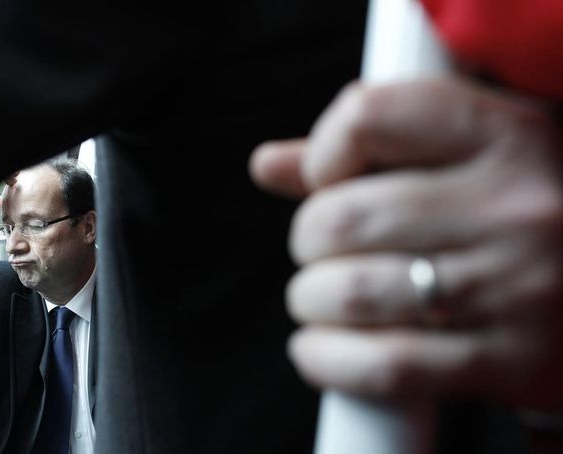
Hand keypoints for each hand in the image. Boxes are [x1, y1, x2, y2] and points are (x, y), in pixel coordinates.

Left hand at [250, 76, 562, 408]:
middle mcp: (515, 207)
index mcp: (504, 136)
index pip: (369, 115)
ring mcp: (517, 287)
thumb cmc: (530, 216)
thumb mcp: (472, 156)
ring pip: (351, 293)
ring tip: (323, 298)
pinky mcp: (511, 361)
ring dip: (311, 301)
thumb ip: (369, 151)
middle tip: (321, 251)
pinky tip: (319, 350)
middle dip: (307, 241)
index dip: (322, 151)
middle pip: (341, 218)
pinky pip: (384, 365)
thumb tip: (269, 165)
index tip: (323, 178)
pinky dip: (327, 361)